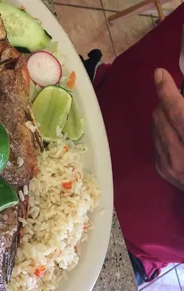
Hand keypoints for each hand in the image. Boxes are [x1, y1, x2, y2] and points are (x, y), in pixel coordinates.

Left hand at [152, 68, 183, 189]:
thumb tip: (181, 98)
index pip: (175, 110)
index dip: (165, 89)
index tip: (159, 74)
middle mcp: (178, 153)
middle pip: (160, 116)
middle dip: (165, 103)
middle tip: (175, 99)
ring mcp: (167, 164)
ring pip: (155, 128)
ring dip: (162, 117)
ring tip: (175, 116)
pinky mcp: (162, 170)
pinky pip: (155, 142)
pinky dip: (162, 132)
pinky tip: (173, 133)